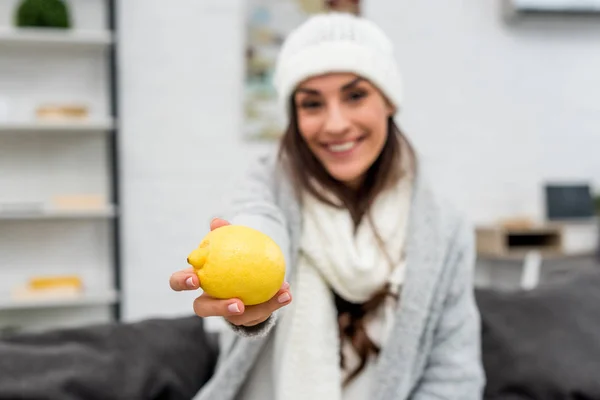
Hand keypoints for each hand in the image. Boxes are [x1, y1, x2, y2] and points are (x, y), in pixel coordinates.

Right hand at [169, 218, 291, 326]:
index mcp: (197, 280)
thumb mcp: (228, 243)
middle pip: (204, 309)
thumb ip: (223, 234)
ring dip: (259, 308)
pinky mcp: (245, 320)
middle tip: (238, 303)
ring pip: (238, 316)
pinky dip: (275, 301)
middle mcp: (207, 301)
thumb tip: (217, 221)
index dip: (182, 283)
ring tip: (277, 296)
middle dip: (219, 309)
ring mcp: (226, 314)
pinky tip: (287, 292)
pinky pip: (260, 313)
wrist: (247, 276)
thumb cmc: (231, 256)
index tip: (194, 280)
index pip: (179, 282)